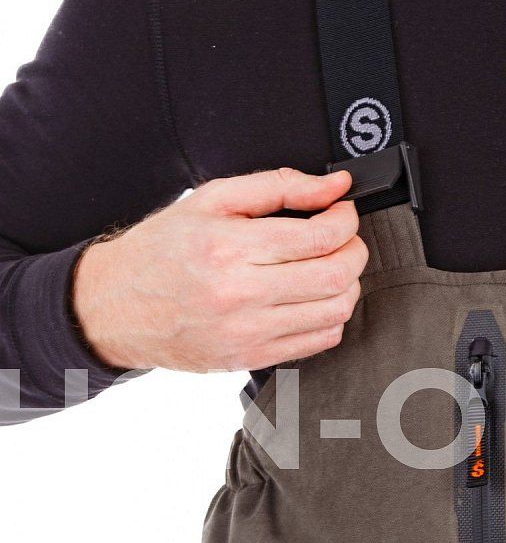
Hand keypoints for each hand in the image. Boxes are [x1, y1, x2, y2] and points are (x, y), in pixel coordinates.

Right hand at [73, 168, 366, 371]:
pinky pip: (320, 340)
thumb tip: (334, 184)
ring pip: (336, 310)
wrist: (114, 308)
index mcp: (229, 248)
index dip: (346, 220)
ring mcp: (248, 332)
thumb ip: (278, 186)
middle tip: (344, 238)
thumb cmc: (161, 250)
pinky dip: (332, 316)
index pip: (320, 237)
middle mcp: (240, 294)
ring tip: (329, 267)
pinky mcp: (253, 357)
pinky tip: (313, 298)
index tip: (342, 212)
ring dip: (348, 284)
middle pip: (336, 276)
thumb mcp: (210, 200)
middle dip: (354, 250)